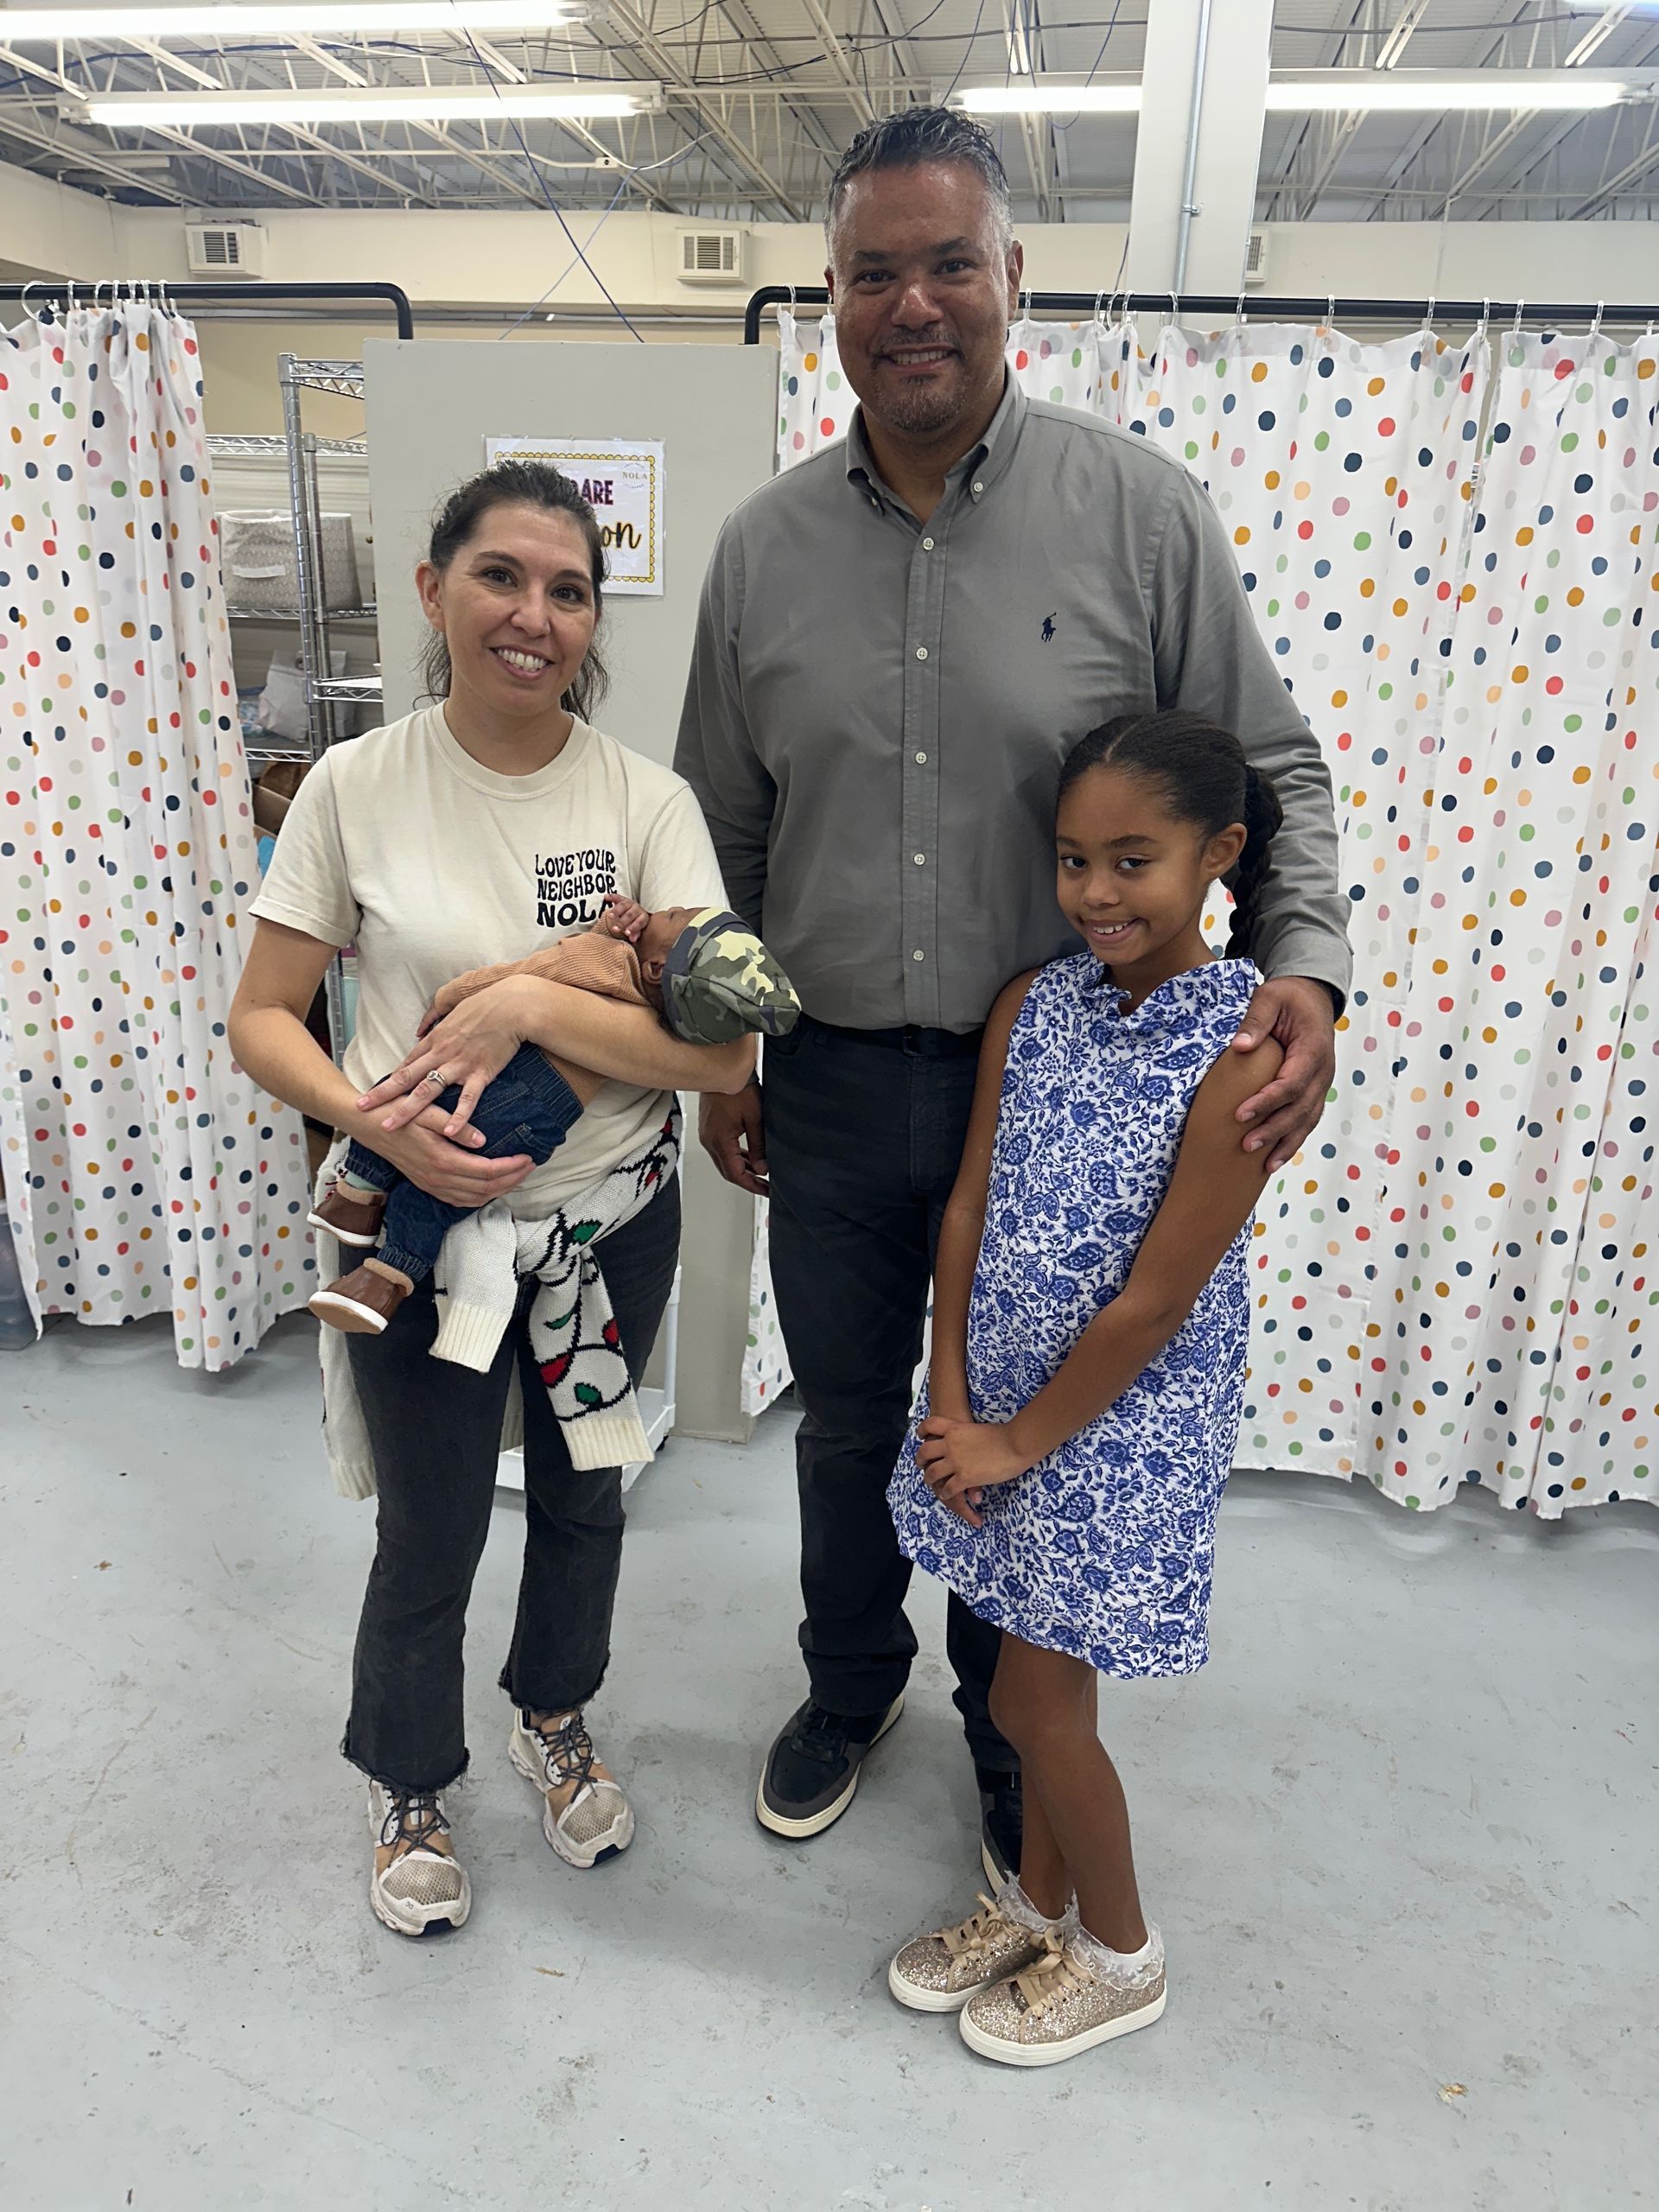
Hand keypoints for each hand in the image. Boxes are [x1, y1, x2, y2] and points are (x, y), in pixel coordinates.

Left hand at [359, 975, 537, 1137]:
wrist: (511, 1006)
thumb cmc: (486, 1004)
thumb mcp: (453, 1007)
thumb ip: (435, 1018)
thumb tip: (422, 1029)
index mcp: (435, 1040)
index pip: (407, 1064)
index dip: (389, 1080)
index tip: (373, 1093)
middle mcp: (441, 1054)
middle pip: (406, 1078)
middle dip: (382, 1094)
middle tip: (362, 1108)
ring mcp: (459, 1065)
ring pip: (426, 1091)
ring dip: (406, 1110)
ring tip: (389, 1125)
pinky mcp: (481, 1073)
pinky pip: (467, 1099)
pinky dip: (458, 1116)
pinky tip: (448, 1133)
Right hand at [359, 1104, 531, 1209]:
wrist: (367, 1126)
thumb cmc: (397, 1114)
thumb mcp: (427, 1112)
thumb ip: (456, 1125)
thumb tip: (483, 1140)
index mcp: (442, 1160)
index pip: (487, 1171)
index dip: (511, 1167)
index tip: (528, 1157)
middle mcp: (438, 1178)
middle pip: (485, 1188)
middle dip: (512, 1179)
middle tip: (531, 1166)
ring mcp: (431, 1185)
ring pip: (474, 1198)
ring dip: (499, 1190)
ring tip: (518, 1175)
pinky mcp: (427, 1185)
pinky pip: (459, 1200)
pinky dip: (480, 1197)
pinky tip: (491, 1186)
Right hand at [599, 893, 648, 942]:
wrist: (635, 914)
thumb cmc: (635, 924)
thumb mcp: (637, 930)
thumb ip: (635, 934)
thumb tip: (632, 939)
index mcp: (643, 917)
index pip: (639, 922)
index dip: (633, 928)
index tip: (626, 933)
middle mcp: (637, 909)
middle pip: (630, 915)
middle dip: (622, 922)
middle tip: (615, 929)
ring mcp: (629, 903)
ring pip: (623, 906)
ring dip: (616, 911)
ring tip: (610, 916)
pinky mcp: (622, 899)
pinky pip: (617, 897)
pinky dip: (611, 897)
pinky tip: (606, 898)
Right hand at [700, 1082, 767, 1196]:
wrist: (721, 1068)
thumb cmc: (737, 1088)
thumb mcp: (755, 1118)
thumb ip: (758, 1146)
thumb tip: (762, 1169)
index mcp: (719, 1141)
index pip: (734, 1174)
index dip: (751, 1185)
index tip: (765, 1190)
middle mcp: (709, 1141)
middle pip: (727, 1171)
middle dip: (747, 1180)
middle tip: (765, 1187)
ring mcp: (707, 1135)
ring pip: (724, 1161)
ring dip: (741, 1169)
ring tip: (760, 1173)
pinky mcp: (709, 1128)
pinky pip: (721, 1150)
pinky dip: (735, 1157)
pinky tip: (748, 1157)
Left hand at [916, 1416, 1031, 1528]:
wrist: (1015, 1443)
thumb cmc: (1004, 1434)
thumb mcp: (978, 1429)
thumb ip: (968, 1434)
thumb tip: (969, 1441)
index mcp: (955, 1428)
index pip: (931, 1425)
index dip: (923, 1430)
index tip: (921, 1436)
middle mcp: (950, 1444)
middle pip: (925, 1451)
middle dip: (920, 1459)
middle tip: (920, 1464)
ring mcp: (955, 1461)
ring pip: (932, 1473)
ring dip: (930, 1479)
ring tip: (931, 1482)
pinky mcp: (964, 1477)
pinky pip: (948, 1488)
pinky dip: (945, 1492)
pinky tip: (947, 1494)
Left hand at [1230, 974, 1337, 1172]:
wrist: (1313, 997)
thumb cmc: (1288, 997)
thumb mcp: (1270, 997)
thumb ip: (1256, 1020)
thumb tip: (1239, 1047)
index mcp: (1313, 1049)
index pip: (1292, 1083)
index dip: (1267, 1101)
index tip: (1240, 1114)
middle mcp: (1323, 1071)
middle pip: (1301, 1109)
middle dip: (1274, 1130)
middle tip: (1246, 1145)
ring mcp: (1322, 1083)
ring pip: (1307, 1120)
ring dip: (1286, 1144)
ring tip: (1264, 1166)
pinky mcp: (1315, 1091)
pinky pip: (1307, 1120)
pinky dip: (1293, 1140)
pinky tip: (1276, 1159)